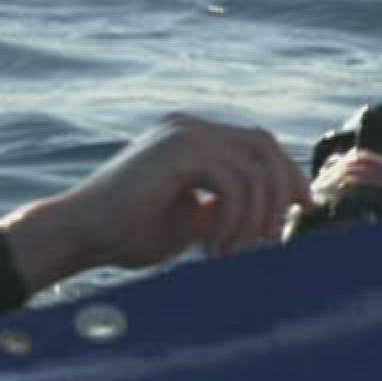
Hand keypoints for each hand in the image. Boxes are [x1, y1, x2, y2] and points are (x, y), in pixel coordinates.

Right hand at [0, 113, 312, 293]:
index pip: (257, 144)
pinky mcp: (176, 150)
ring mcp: (182, 133)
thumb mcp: (192, 220)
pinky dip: (234, 218)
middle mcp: (189, 127)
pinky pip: (232, 180)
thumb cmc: (127, 234)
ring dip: (255, 217)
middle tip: (276, 238)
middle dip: (283, 190)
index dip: (286, 175)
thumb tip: (273, 217)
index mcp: (192, 138)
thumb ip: (226, 209)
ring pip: (253, 167)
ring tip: (233, 253)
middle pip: (264, 145)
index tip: (301, 211)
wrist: (79, 236)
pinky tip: (214, 248)